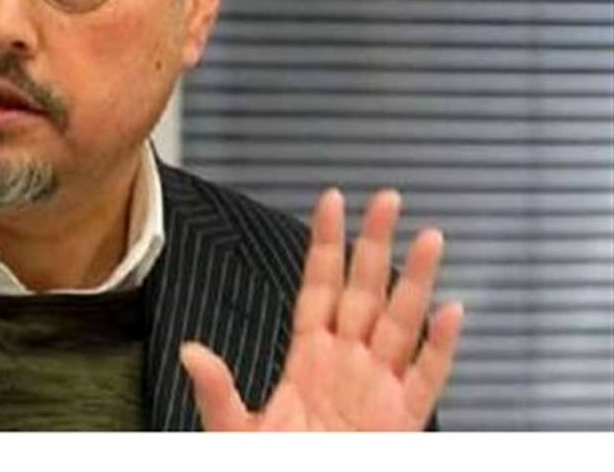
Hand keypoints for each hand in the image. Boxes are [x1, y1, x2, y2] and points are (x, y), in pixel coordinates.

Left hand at [180, 188, 463, 430]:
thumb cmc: (269, 465)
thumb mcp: (233, 430)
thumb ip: (217, 389)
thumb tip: (189, 350)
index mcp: (308, 358)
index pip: (320, 287)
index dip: (325, 245)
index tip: (330, 199)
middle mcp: (348, 364)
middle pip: (366, 292)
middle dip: (376, 245)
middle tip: (389, 198)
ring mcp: (379, 389)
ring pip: (402, 324)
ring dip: (416, 282)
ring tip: (429, 236)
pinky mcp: (403, 421)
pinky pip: (428, 380)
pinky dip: (440, 347)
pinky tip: (452, 311)